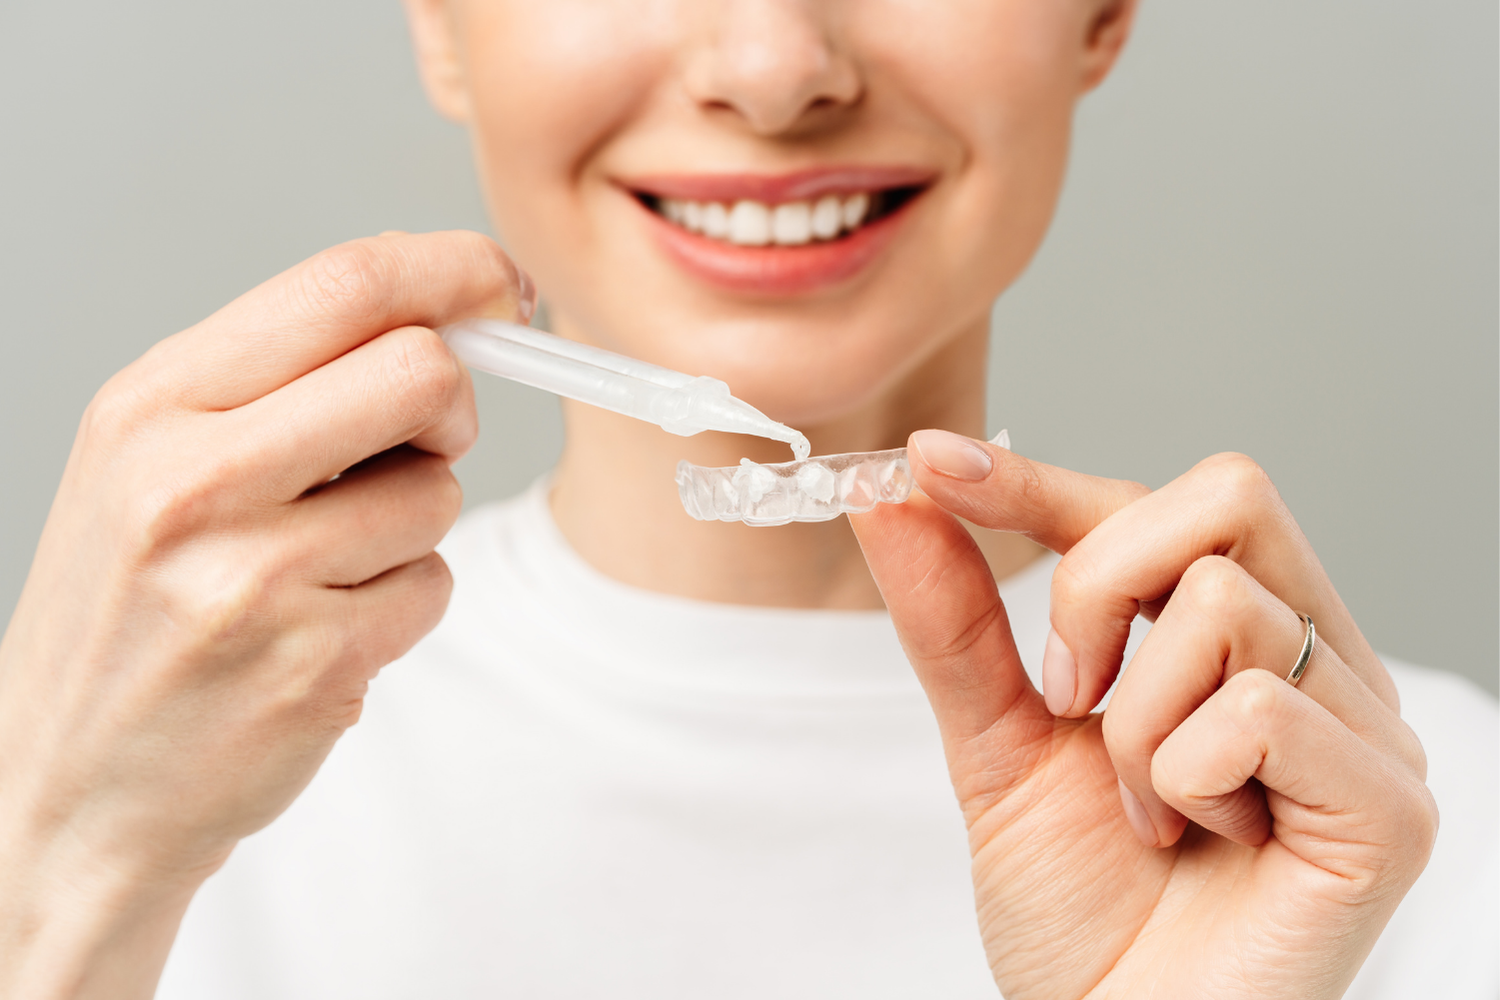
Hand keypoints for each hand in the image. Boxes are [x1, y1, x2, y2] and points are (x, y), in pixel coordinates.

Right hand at [0, 231, 530, 997]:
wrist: (67, 790)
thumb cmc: (130, 612)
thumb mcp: (156, 462)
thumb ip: (288, 379)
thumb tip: (450, 311)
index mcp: (153, 405)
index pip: (344, 284)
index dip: (454, 271)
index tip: (503, 285)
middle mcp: (193, 481)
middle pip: (421, 373)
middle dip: (451, 407)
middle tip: (420, 443)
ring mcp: (254, 580)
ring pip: (439, 491)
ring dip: (410, 526)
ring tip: (319, 569)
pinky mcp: (314, 665)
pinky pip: (434, 586)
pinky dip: (403, 603)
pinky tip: (323, 631)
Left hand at [850, 432, 1436, 999]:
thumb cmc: (1078, 911)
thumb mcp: (998, 740)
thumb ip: (955, 618)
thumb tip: (891, 491)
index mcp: (1238, 641)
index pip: (1158, 505)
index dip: (1043, 480)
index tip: (935, 463)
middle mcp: (1319, 665)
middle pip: (1227, 496)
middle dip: (1096, 584)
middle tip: (1066, 698)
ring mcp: (1365, 731)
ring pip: (1225, 605)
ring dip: (1130, 721)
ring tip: (1143, 810)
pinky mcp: (1389, 808)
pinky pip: (1263, 709)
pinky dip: (1182, 778)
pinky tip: (1196, 842)